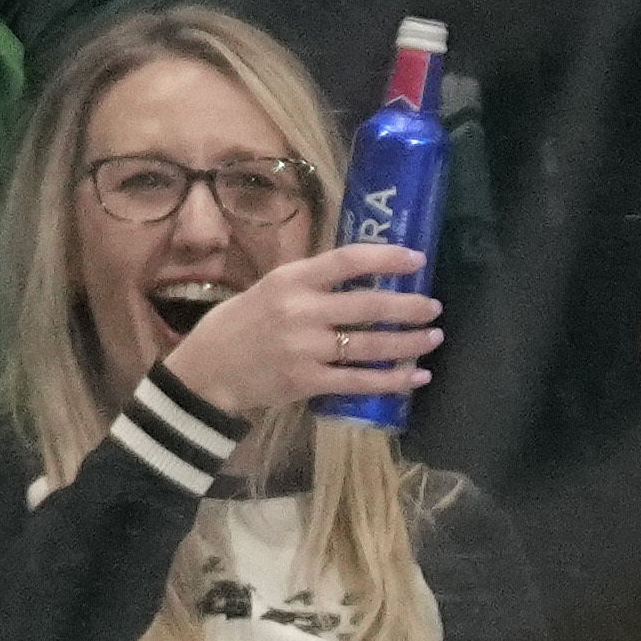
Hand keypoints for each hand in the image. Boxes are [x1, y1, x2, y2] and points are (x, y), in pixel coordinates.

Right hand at [160, 236, 434, 429]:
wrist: (207, 371)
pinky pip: (361, 382)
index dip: (387, 258)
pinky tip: (417, 377)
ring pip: (372, 346)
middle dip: (410, 307)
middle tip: (433, 306)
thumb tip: (362, 273)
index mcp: (291, 280)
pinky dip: (394, 381)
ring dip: (410, 342)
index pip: (348, 260)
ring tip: (433, 338)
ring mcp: (305, 349)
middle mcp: (301, 311)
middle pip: (369, 305)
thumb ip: (311, 283)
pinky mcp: (308, 382)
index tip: (416, 260)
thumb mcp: (269, 288)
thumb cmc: (240, 325)